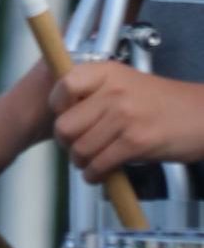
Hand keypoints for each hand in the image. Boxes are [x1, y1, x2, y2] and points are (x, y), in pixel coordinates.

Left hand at [51, 64, 203, 182]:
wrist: (202, 115)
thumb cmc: (163, 102)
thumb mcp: (127, 82)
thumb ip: (96, 91)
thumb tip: (64, 112)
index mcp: (107, 72)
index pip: (64, 85)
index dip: (57, 107)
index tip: (64, 117)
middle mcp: (113, 91)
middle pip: (66, 124)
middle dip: (66, 143)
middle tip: (75, 147)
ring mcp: (124, 117)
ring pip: (80, 149)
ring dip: (80, 162)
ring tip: (88, 163)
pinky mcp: (136, 142)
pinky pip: (100, 164)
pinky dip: (94, 174)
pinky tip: (99, 174)